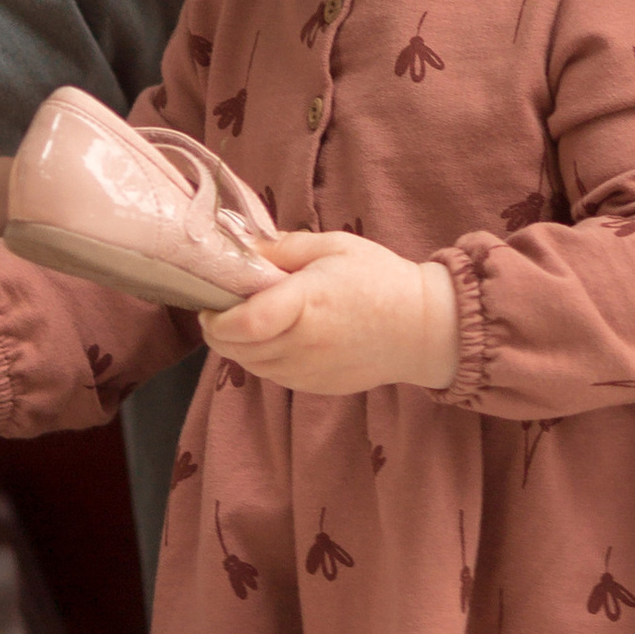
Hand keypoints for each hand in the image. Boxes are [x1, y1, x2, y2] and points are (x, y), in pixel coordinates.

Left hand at [200, 233, 459, 395]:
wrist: (423, 329)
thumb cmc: (380, 279)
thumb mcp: (333, 246)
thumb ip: (284, 247)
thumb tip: (242, 247)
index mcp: (306, 303)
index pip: (243, 324)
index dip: (216, 316)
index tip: (211, 300)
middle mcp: (303, 344)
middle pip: (235, 348)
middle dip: (218, 329)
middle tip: (220, 306)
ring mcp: (308, 371)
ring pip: (250, 365)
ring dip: (237, 345)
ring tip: (248, 319)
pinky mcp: (314, 387)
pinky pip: (271, 376)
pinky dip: (260, 358)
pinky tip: (274, 336)